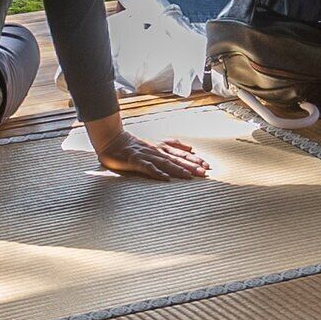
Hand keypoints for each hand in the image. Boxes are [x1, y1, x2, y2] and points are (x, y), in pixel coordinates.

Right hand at [94, 132, 209, 180]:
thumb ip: (172, 145)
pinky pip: (147, 167)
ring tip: (189, 176)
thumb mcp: (156, 144)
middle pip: (177, 158)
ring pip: (165, 162)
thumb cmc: (134, 145)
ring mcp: (146, 155)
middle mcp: (156, 150)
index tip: (207, 166)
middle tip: (204, 173)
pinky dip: (157, 172)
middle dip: (191, 166)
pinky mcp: (135, 160)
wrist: (113, 141)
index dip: (195, 159)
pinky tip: (165, 179)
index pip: (182, 153)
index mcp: (162, 147)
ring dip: (178, 169)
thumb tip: (190, 147)